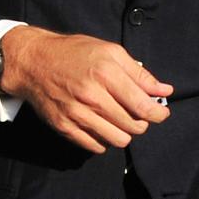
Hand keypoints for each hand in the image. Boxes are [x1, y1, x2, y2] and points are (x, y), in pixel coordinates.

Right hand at [0, 26, 171, 153]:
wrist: (34, 62)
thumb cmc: (74, 53)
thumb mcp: (109, 51)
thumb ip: (139, 73)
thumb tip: (165, 90)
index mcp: (106, 73)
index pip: (142, 106)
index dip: (158, 113)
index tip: (161, 112)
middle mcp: (91, 96)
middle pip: (133, 126)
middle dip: (142, 122)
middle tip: (138, 114)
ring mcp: (77, 114)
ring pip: (118, 140)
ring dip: (125, 133)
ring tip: (121, 120)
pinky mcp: (65, 127)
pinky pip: (96, 146)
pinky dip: (105, 140)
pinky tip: (102, 125)